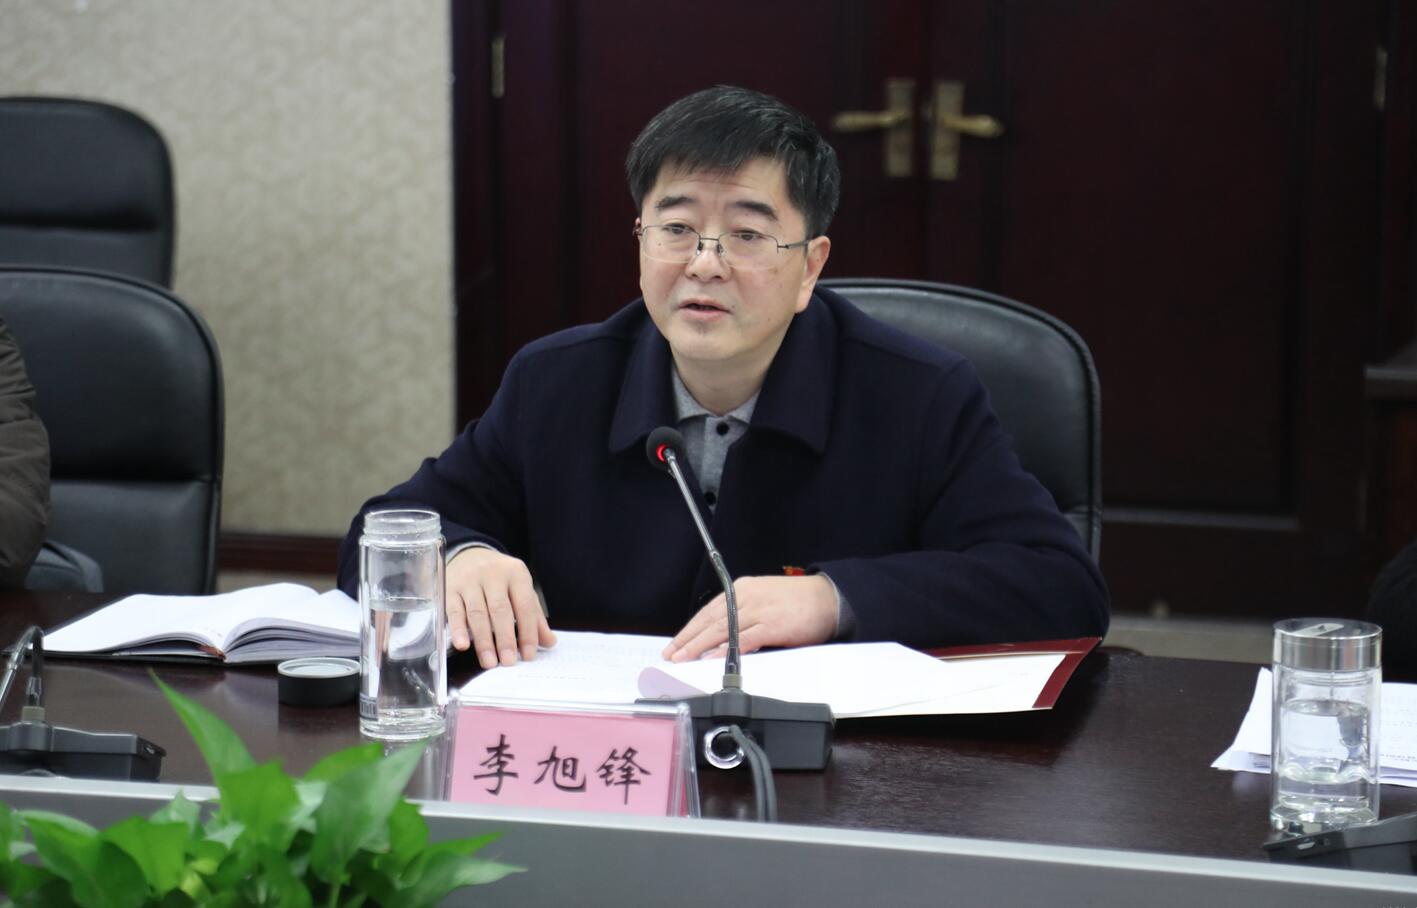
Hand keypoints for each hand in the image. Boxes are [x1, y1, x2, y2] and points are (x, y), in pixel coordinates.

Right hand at [446, 547, 555, 668]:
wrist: (469, 555)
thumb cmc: (500, 580)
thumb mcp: (520, 590)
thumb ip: (534, 616)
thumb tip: (549, 642)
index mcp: (516, 574)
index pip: (524, 606)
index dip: (527, 632)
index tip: (527, 655)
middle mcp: (493, 574)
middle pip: (500, 610)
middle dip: (505, 638)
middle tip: (508, 662)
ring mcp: (470, 581)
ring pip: (477, 613)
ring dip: (483, 640)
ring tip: (489, 661)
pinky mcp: (450, 589)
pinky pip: (454, 611)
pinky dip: (458, 629)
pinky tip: (463, 646)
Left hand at [661, 574, 837, 662]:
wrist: (828, 598)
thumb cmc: (797, 601)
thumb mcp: (764, 600)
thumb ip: (743, 615)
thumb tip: (721, 637)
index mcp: (742, 589)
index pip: (708, 611)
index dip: (689, 629)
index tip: (675, 644)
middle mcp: (746, 597)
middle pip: (710, 620)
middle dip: (688, 639)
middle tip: (671, 655)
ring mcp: (759, 610)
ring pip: (722, 630)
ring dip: (699, 646)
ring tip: (683, 658)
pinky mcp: (772, 625)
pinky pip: (744, 639)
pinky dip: (727, 649)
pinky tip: (713, 657)